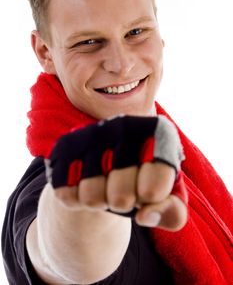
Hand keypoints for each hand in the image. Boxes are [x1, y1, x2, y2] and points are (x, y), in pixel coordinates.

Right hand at [45, 115, 187, 229]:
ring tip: (106, 184)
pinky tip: (86, 182)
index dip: (150, 201)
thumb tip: (146, 216)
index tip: (150, 189)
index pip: (154, 189)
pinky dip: (78, 200)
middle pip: (121, 198)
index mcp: (159, 132)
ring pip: (92, 197)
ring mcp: (93, 132)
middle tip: (126, 189)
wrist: (109, 160)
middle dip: (124, 203)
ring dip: (100, 202)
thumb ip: (173, 212)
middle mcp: (125, 125)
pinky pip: (67, 193)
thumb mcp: (169, 196)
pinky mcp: (67, 144)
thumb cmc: (145, 178)